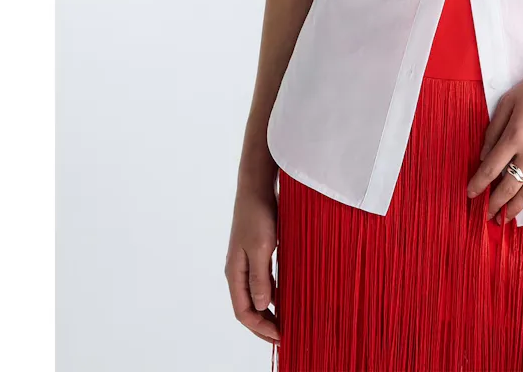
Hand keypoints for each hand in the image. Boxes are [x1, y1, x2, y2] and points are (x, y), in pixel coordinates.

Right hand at [224, 181, 279, 345]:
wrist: (257, 186)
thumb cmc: (258, 214)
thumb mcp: (261, 247)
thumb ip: (259, 278)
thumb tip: (260, 306)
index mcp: (234, 273)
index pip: (243, 312)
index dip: (260, 327)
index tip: (280, 337)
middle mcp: (238, 271)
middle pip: (248, 307)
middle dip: (264, 324)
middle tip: (285, 336)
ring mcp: (247, 262)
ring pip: (256, 295)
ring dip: (270, 310)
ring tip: (287, 321)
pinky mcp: (258, 252)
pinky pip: (264, 281)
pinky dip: (274, 293)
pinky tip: (287, 296)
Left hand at [466, 50, 522, 222]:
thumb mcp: (509, 100)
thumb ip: (494, 128)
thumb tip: (483, 156)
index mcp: (514, 135)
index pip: (490, 168)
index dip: (478, 184)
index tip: (470, 195)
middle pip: (507, 186)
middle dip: (494, 203)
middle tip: (485, 216)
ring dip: (514, 209)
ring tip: (504, 220)